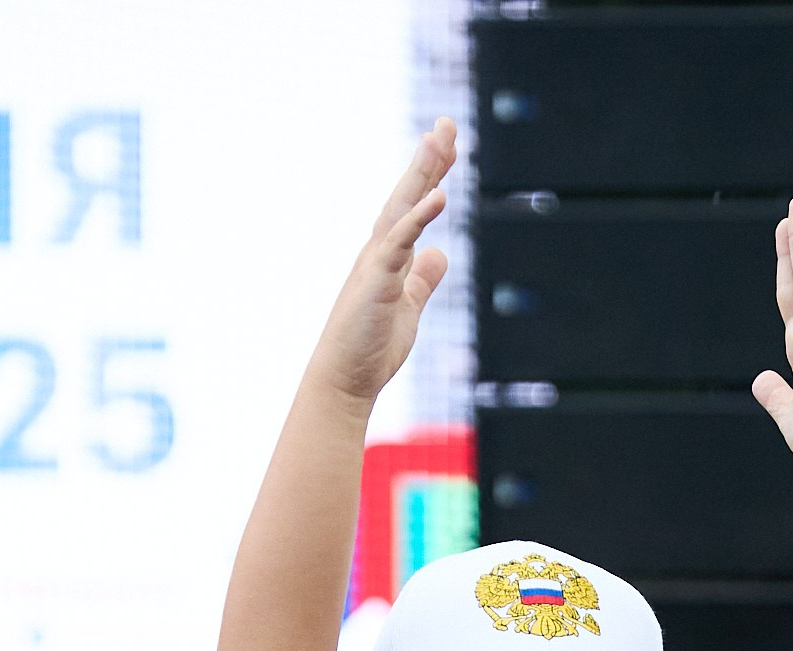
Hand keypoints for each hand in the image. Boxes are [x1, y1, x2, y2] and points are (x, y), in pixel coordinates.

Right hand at [309, 123, 455, 411]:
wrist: (344, 382)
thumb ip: (422, 279)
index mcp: (390, 256)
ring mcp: (376, 264)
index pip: (415, 206)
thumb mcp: (408, 308)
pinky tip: (438, 197)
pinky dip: (418, 219)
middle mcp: (380, 251)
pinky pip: (399, 243)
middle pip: (408, 196)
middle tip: (447, 125)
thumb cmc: (371, 349)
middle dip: (428, 160)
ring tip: (439, 141)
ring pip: (401, 209)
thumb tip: (440, 254)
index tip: (448, 144)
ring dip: (421, 175)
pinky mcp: (377, 282)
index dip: (432, 175)